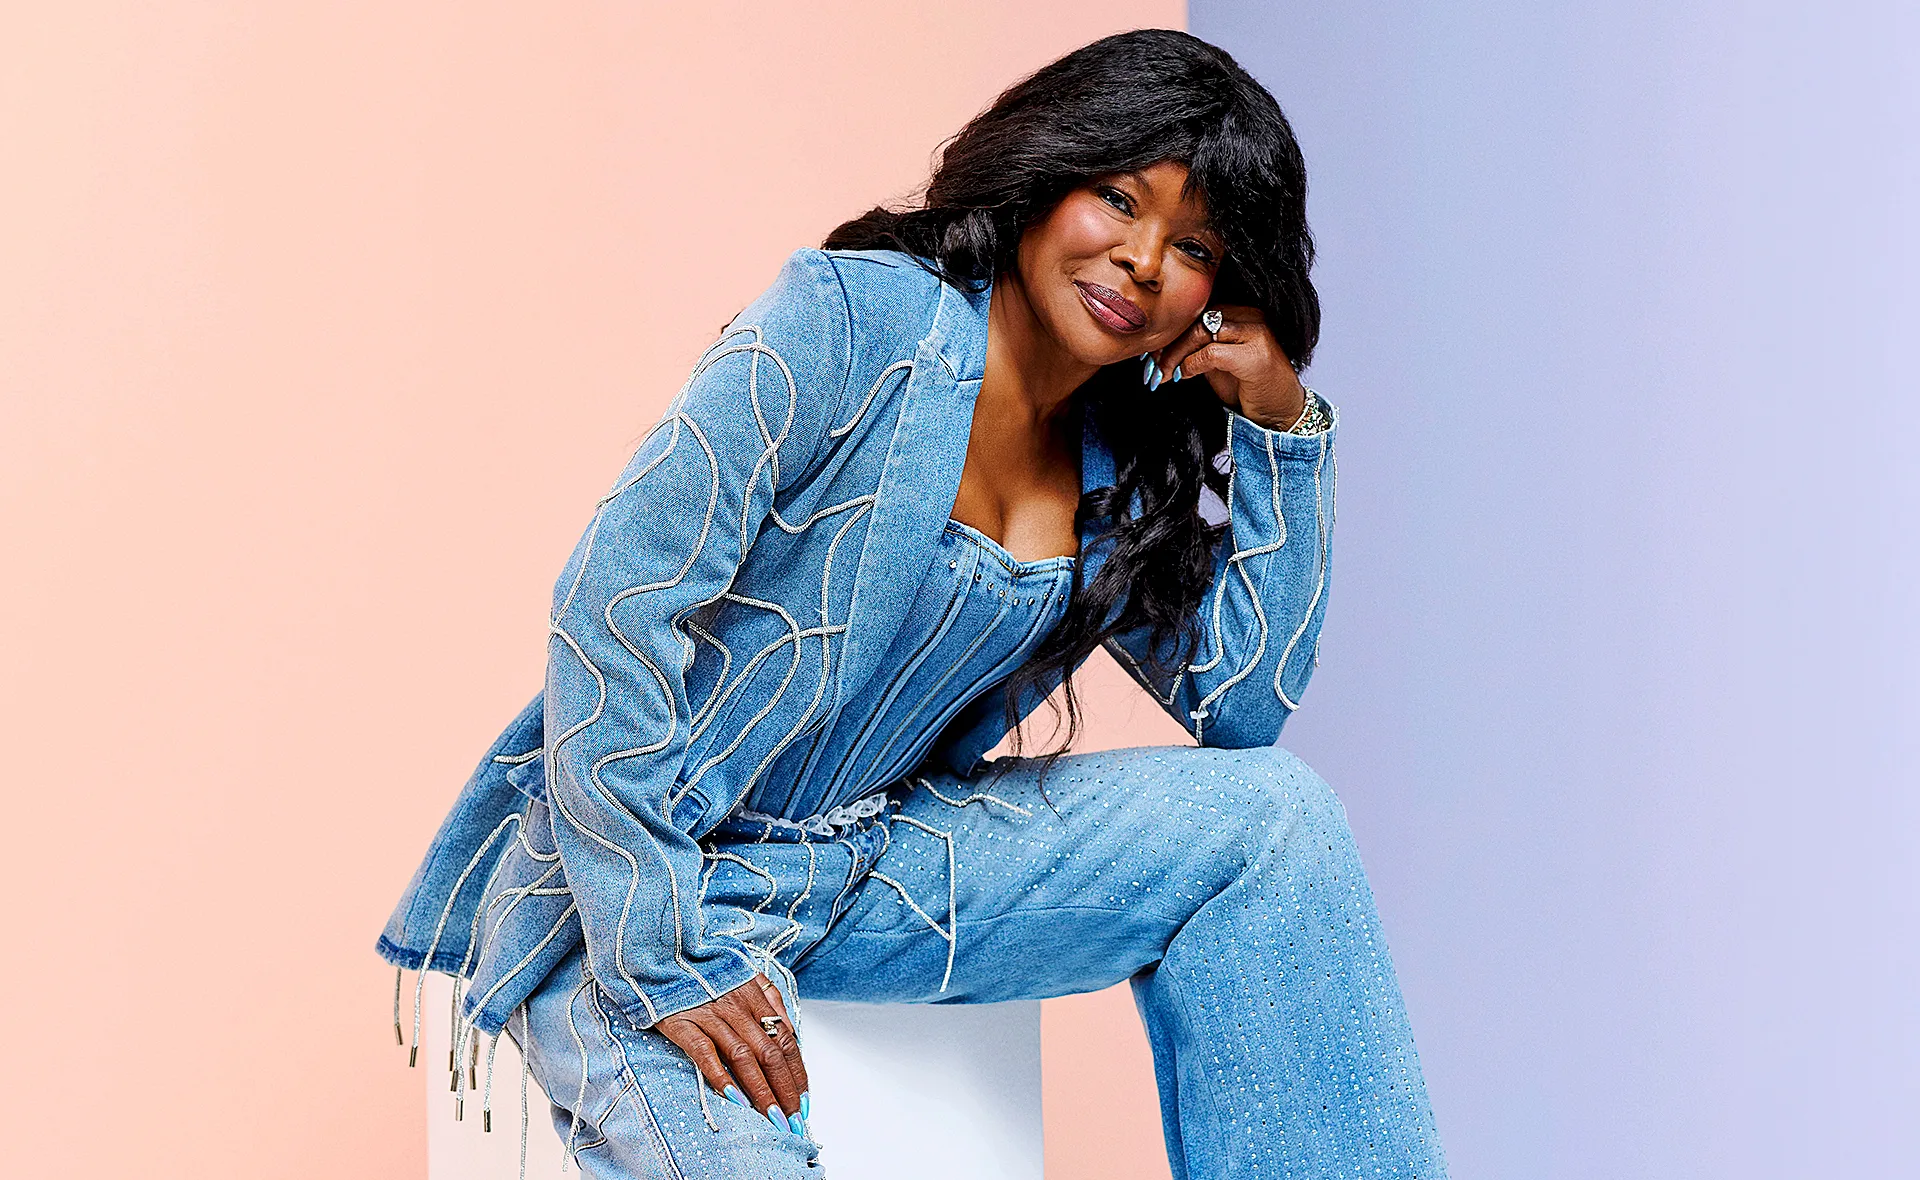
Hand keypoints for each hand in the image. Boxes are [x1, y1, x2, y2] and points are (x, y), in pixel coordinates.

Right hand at [657, 973, 810, 1132]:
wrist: (662, 952)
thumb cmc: (705, 970)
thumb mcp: (744, 975)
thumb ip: (770, 1001)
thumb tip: (792, 1032)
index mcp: (754, 997)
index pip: (786, 1040)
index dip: (797, 1073)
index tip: (803, 1101)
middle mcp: (736, 1007)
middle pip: (769, 1053)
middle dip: (785, 1090)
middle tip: (792, 1120)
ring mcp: (710, 1015)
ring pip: (743, 1057)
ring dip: (760, 1091)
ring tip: (772, 1118)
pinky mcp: (682, 1023)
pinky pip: (704, 1052)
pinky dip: (720, 1076)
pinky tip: (734, 1099)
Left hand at [1154, 304, 1306, 430]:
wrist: (1282, 411)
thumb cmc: (1251, 387)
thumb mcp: (1218, 363)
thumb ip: (1197, 349)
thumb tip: (1162, 350)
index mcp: (1242, 313)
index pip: (1199, 313)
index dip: (1172, 332)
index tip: (1153, 353)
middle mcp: (1251, 317)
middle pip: (1197, 319)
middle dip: (1169, 344)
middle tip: (1152, 366)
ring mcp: (1256, 333)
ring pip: (1202, 331)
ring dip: (1175, 354)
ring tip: (1163, 373)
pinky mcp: (1256, 355)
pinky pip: (1212, 353)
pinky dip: (1191, 365)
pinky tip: (1183, 376)